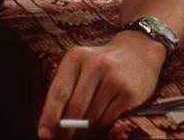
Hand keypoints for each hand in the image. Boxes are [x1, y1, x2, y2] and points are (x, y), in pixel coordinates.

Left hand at [36, 32, 164, 137]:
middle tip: (65, 137)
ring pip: (91, 117)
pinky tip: (104, 116)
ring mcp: (115, 78)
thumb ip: (66, 91)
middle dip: (67, 128)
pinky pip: (108, 120)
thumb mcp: (81, 67)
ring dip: (86, 127)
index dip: (49, 117)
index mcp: (77, 57)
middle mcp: (96, 64)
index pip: (59, 93)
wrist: (139, 51)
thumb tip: (52, 128)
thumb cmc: (102, 65)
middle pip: (75, 109)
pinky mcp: (129, 92)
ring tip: (88, 122)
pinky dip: (102, 125)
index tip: (44, 134)